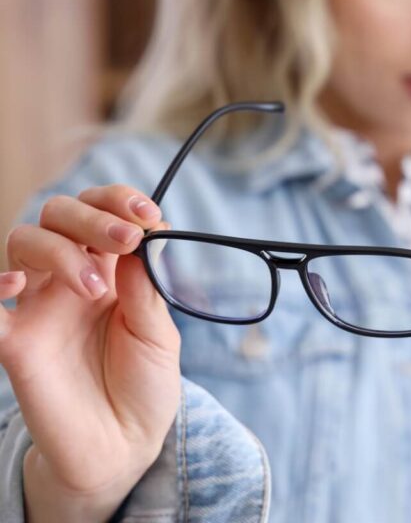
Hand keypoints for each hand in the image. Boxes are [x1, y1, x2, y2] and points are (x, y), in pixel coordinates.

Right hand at [1, 185, 180, 521]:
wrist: (123, 446)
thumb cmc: (144, 385)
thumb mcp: (159, 334)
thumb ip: (147, 289)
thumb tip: (144, 239)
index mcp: (112, 270)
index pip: (101, 212)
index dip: (118, 201)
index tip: (148, 214)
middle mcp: (70, 278)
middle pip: (58, 216)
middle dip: (92, 217)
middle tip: (125, 240)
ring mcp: (39, 306)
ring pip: (24, 242)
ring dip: (60, 250)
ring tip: (94, 288)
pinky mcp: (13, 342)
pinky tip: (16, 286)